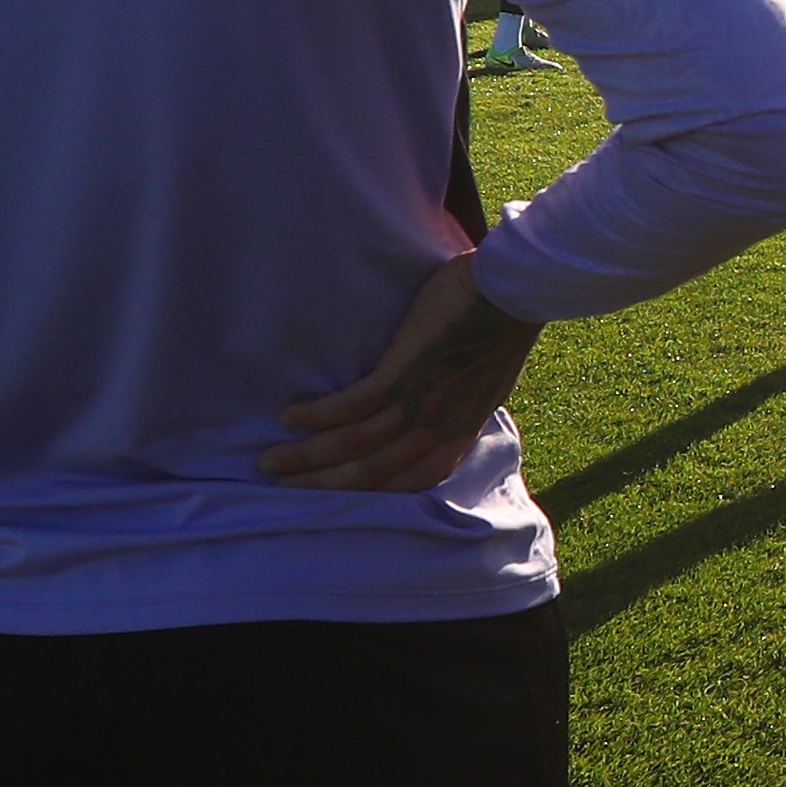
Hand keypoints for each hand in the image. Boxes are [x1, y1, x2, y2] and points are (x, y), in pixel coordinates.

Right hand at [263, 252, 539, 489]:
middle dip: (326, 484)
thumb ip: (461, 395)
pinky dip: (318, 416)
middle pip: (374, 473)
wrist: (513, 291)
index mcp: (463, 428)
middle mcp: (439, 426)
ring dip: (309, 457)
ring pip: (355, 446)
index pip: (417, 479)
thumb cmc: (503, 319)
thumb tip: (442, 394)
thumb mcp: (488, 376)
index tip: (343, 495)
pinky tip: (291, 417)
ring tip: (272, 461)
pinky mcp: (402, 375)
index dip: (378, 491)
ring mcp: (420, 403)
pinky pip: (351, 407)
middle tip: (285, 486)